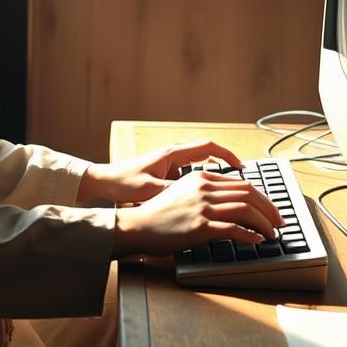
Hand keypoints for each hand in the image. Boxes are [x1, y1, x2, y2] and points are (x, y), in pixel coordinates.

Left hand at [76, 139, 246, 205]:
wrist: (103, 183)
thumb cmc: (123, 184)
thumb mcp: (151, 189)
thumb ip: (173, 191)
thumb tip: (196, 197)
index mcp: (172, 154)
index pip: (207, 148)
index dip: (227, 156)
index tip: (241, 167)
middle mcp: (173, 155)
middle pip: (208, 154)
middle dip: (227, 165)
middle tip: (243, 180)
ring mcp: (170, 164)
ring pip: (200, 166)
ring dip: (215, 175)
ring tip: (230, 192)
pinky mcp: (165, 174)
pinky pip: (191, 175)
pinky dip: (202, 183)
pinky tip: (207, 198)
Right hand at [110, 169, 284, 257]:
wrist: (137, 226)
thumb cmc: (158, 214)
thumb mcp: (182, 193)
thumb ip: (205, 192)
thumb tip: (231, 202)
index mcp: (200, 178)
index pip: (242, 183)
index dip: (262, 197)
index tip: (270, 209)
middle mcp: (203, 189)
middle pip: (249, 194)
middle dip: (270, 208)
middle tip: (279, 221)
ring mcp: (202, 207)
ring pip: (246, 210)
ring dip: (265, 223)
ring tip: (273, 233)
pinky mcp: (200, 227)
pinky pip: (234, 230)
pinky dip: (250, 235)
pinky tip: (257, 240)